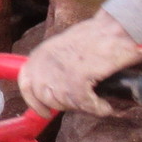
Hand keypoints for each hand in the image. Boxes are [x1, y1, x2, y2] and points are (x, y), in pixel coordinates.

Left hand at [17, 13, 141, 118]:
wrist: (115, 28)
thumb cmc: (95, 36)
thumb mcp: (62, 46)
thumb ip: (52, 65)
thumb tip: (52, 89)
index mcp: (40, 55)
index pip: (25, 85)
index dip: (34, 102)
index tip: (44, 112)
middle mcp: (45, 64)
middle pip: (46, 99)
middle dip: (65, 105)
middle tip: (81, 102)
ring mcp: (60, 72)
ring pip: (65, 104)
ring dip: (82, 107)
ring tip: (95, 101)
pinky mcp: (78, 79)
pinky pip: (85, 104)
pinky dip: (97, 108)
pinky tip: (105, 106)